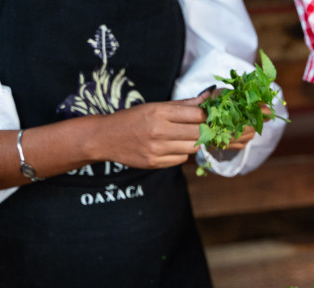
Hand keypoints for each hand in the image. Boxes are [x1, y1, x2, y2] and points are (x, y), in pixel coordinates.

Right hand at [94, 92, 214, 168]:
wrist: (106, 137)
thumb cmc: (132, 119)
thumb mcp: (154, 106)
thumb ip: (182, 104)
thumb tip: (207, 98)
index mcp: (159, 112)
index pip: (197, 115)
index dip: (206, 116)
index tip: (206, 117)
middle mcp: (159, 131)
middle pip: (198, 133)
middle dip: (203, 131)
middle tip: (199, 128)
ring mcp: (157, 149)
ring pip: (192, 148)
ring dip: (192, 143)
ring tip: (182, 137)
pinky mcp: (155, 163)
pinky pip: (181, 159)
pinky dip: (181, 153)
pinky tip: (171, 147)